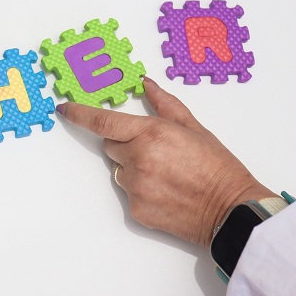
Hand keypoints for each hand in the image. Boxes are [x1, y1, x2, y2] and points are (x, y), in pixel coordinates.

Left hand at [57, 77, 275, 246]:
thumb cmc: (217, 167)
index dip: (79, 114)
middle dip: (126, 144)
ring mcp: (135, 185)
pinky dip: (140, 190)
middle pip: (110, 145)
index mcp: (150, 134)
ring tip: (165, 174)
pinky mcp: (136, 208)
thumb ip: (164, 104)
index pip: (103, 122)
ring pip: (118, 170)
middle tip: (156, 152)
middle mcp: (138, 159)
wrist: (231, 211)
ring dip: (133, 168)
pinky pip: (127, 192)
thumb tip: (146, 84)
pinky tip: (164, 191)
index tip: (64, 108)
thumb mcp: (194, 128)